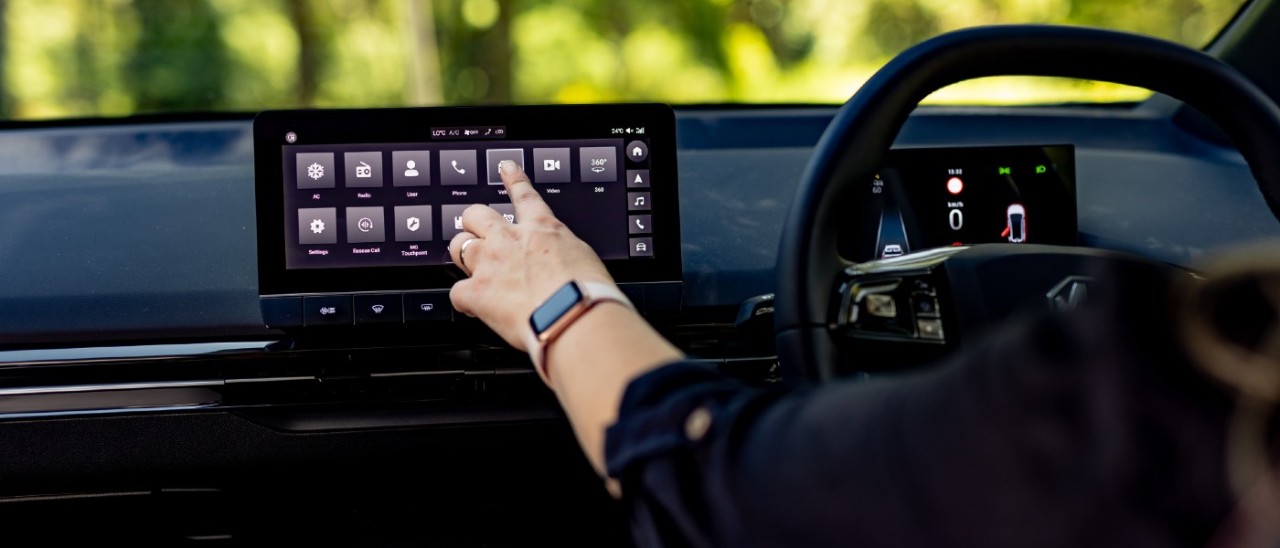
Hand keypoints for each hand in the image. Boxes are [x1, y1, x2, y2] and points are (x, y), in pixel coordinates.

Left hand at [448, 160, 613, 350]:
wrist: (573, 315)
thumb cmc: (586, 292)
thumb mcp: (583, 259)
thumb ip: (562, 254)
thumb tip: (557, 262)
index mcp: (542, 229)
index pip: (524, 195)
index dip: (514, 179)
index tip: (506, 168)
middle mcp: (510, 240)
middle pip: (476, 214)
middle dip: (474, 221)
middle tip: (477, 231)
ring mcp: (489, 263)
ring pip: (458, 245)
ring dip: (462, 254)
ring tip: (470, 267)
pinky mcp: (477, 293)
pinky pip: (457, 292)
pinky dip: (465, 301)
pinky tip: (474, 307)